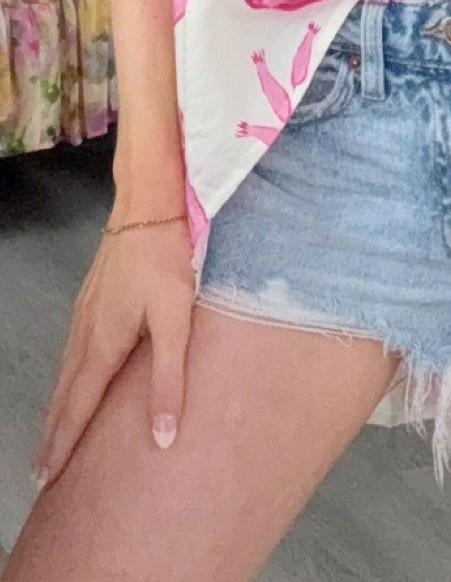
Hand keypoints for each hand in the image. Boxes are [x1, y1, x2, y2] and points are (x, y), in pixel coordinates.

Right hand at [33, 212, 195, 488]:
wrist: (147, 206)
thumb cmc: (165, 260)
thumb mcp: (176, 320)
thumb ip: (169, 377)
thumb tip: (163, 435)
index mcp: (103, 346)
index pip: (77, 409)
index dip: (62, 446)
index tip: (46, 478)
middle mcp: (85, 335)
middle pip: (63, 396)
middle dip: (52, 435)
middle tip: (40, 472)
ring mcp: (84, 314)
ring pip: (65, 373)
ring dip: (56, 409)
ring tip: (52, 436)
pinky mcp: (92, 298)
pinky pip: (72, 351)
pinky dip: (66, 379)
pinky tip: (74, 378)